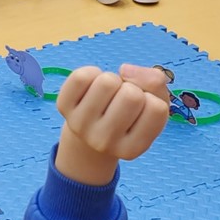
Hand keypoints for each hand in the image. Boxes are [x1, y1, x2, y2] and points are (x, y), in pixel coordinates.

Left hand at [53, 64, 170, 184]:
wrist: (91, 130)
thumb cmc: (129, 116)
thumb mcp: (153, 105)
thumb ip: (156, 83)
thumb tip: (125, 70)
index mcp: (132, 149)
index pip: (156, 109)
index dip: (151, 99)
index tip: (140, 108)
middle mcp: (105, 143)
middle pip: (132, 95)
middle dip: (132, 87)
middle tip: (122, 100)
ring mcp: (81, 126)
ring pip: (107, 82)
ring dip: (113, 80)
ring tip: (109, 94)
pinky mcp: (63, 107)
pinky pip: (82, 76)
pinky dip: (92, 72)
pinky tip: (92, 87)